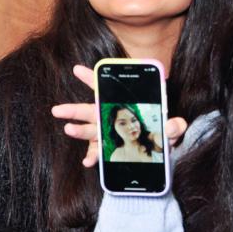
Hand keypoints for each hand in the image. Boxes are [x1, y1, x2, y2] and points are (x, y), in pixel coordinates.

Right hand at [52, 65, 187, 166]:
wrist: (163, 151)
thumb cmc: (164, 133)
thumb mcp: (172, 128)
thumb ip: (174, 126)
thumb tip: (172, 126)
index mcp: (124, 105)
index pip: (105, 89)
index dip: (91, 78)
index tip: (77, 70)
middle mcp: (113, 117)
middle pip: (90, 111)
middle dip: (74, 110)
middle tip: (58, 110)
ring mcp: (110, 134)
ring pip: (92, 131)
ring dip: (80, 131)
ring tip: (69, 129)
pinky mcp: (112, 150)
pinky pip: (100, 152)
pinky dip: (93, 156)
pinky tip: (89, 162)